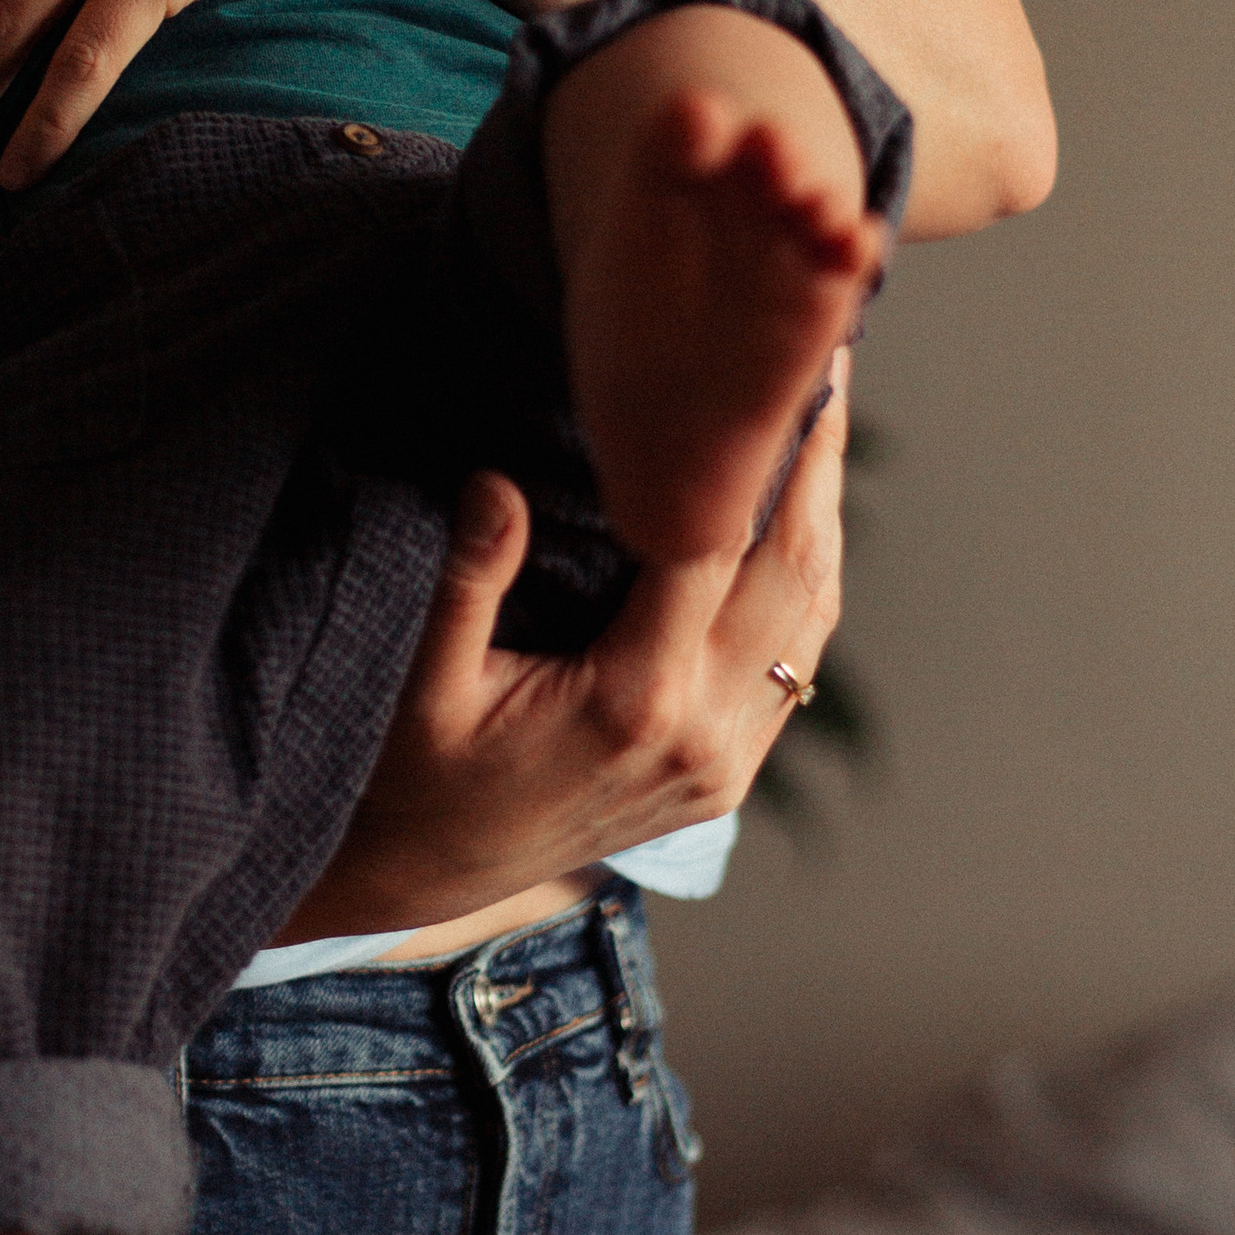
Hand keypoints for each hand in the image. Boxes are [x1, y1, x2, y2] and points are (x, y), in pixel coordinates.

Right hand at [286, 360, 847, 935]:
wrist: (424, 877)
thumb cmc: (411, 775)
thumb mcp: (421, 681)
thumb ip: (465, 580)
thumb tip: (494, 481)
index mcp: (633, 701)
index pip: (712, 546)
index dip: (744, 450)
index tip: (760, 365)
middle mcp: (702, 734)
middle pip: (794, 572)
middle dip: (814, 462)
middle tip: (823, 357)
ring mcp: (726, 761)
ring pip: (812, 616)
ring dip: (824, 513)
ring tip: (822, 413)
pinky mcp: (729, 772)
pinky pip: (798, 660)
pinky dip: (809, 576)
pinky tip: (799, 513)